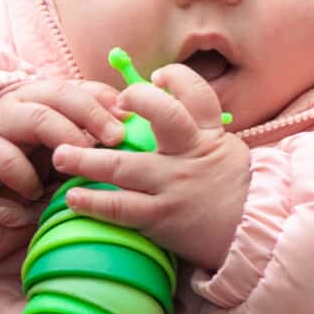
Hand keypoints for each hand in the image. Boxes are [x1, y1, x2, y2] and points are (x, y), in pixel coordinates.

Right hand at [0, 76, 125, 202]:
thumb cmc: (15, 144)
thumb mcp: (49, 133)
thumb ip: (80, 130)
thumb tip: (125, 135)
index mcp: (42, 93)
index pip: (79, 87)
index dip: (105, 99)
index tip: (130, 117)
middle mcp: (23, 99)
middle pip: (62, 94)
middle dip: (93, 114)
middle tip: (117, 138)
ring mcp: (1, 121)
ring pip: (39, 119)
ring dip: (67, 139)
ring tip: (83, 162)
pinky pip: (11, 161)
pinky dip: (28, 178)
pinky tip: (36, 192)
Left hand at [51, 66, 251, 272]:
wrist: (254, 236)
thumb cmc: (235, 194)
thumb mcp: (227, 154)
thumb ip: (199, 134)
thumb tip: (166, 114)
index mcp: (209, 136)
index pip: (196, 95)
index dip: (175, 80)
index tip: (155, 78)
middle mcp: (189, 155)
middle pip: (161, 116)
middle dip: (132, 104)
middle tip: (104, 107)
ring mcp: (173, 186)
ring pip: (123, 167)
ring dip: (86, 160)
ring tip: (60, 155)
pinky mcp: (161, 217)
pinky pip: (120, 208)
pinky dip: (93, 203)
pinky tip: (73, 198)